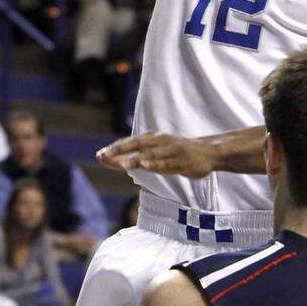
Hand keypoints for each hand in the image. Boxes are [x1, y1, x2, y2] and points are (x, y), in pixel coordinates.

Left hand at [97, 132, 215, 177]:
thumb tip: (116, 161)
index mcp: (153, 139)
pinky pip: (167, 164)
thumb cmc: (178, 152)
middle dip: (119, 152)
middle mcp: (160, 142)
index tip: (99, 155)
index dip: (115, 149)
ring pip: (151, 156)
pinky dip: (156, 165)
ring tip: (122, 164)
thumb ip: (139, 155)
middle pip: (136, 146)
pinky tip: (145, 166)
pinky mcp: (182, 162)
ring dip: (136, 159)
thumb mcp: (158, 150)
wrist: (208, 151)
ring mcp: (171, 152)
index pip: (130, 143)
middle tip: (102, 156)